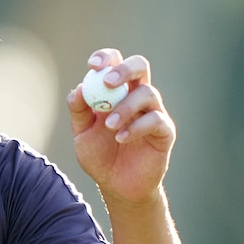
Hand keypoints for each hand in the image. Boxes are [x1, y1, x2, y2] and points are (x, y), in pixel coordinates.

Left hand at [67, 49, 175, 206]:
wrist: (116, 185)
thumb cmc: (99, 155)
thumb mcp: (82, 133)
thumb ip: (79, 111)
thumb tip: (78, 89)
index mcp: (115, 91)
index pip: (115, 62)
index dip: (106, 58)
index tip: (92, 66)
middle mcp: (137, 96)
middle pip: (140, 66)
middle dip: (124, 70)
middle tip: (107, 82)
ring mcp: (153, 112)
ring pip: (147, 93)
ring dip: (125, 107)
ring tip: (109, 126)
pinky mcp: (165, 131)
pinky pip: (156, 120)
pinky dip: (135, 127)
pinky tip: (120, 138)